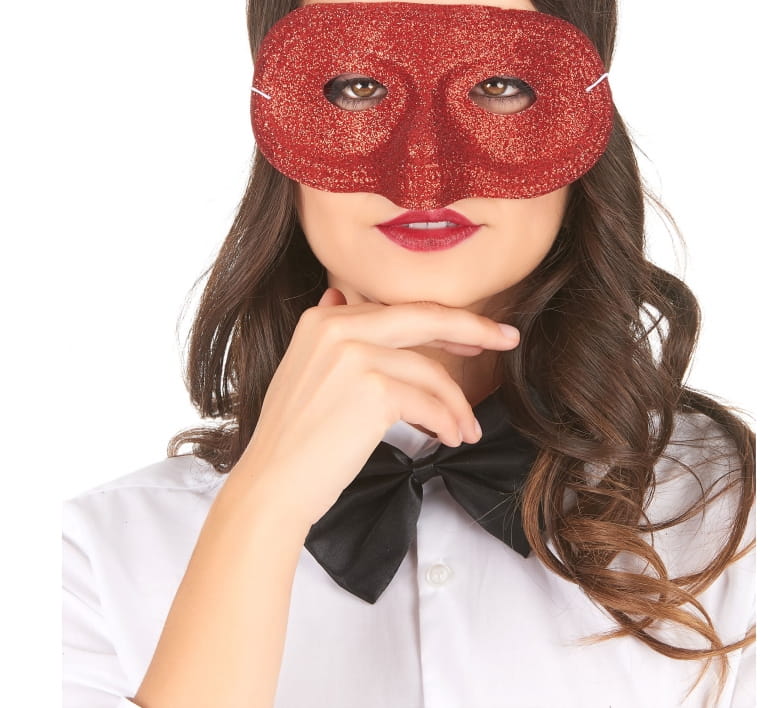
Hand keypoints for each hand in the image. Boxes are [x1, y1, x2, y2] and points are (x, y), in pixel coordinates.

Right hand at [229, 287, 520, 526]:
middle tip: (508, 339)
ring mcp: (355, 354)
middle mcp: (337, 326)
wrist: (272, 485)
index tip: (475, 334)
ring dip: (457, 404)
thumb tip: (338, 294)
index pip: (398, 311)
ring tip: (466, 430)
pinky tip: (451, 438)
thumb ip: (331, 334)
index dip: (442, 322)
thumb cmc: (295, 440)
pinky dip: (448, 422)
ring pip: (431, 371)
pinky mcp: (373, 388)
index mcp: (323, 318)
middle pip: (425, 317)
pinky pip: (430, 402)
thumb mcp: (306, 370)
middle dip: (473, 328)